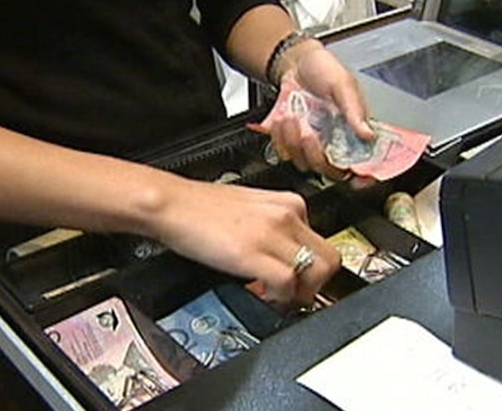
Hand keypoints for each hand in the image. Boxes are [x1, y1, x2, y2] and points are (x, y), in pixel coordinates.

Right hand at [151, 177, 340, 306]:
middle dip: (316, 284)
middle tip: (295, 295)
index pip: (322, 242)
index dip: (311, 268)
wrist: (172, 203)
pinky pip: (288, 283)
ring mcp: (272, 233)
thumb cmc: (201, 208)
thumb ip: (275, 226)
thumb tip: (285, 253)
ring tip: (279, 297)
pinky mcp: (253, 253)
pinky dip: (280, 297)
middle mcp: (287, 215)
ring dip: (301, 293)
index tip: (299, 279)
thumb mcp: (252, 207)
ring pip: (317, 272)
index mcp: (289, 203)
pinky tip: (263, 294)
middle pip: (329, 259)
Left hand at [269, 41, 376, 188]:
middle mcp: (333, 142)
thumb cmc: (324, 70)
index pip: (363, 164)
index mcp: (352, 131)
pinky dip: (279, 138)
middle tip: (310, 134)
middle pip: (330, 171)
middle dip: (316, 155)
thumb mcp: (343, 84)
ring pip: (304, 163)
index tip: (359, 180)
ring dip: (294, 143)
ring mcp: (312, 143)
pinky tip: (281, 120)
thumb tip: (368, 134)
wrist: (295, 61)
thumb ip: (354, 110)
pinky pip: (284, 152)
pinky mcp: (291, 140)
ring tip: (291, 118)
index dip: (363, 177)